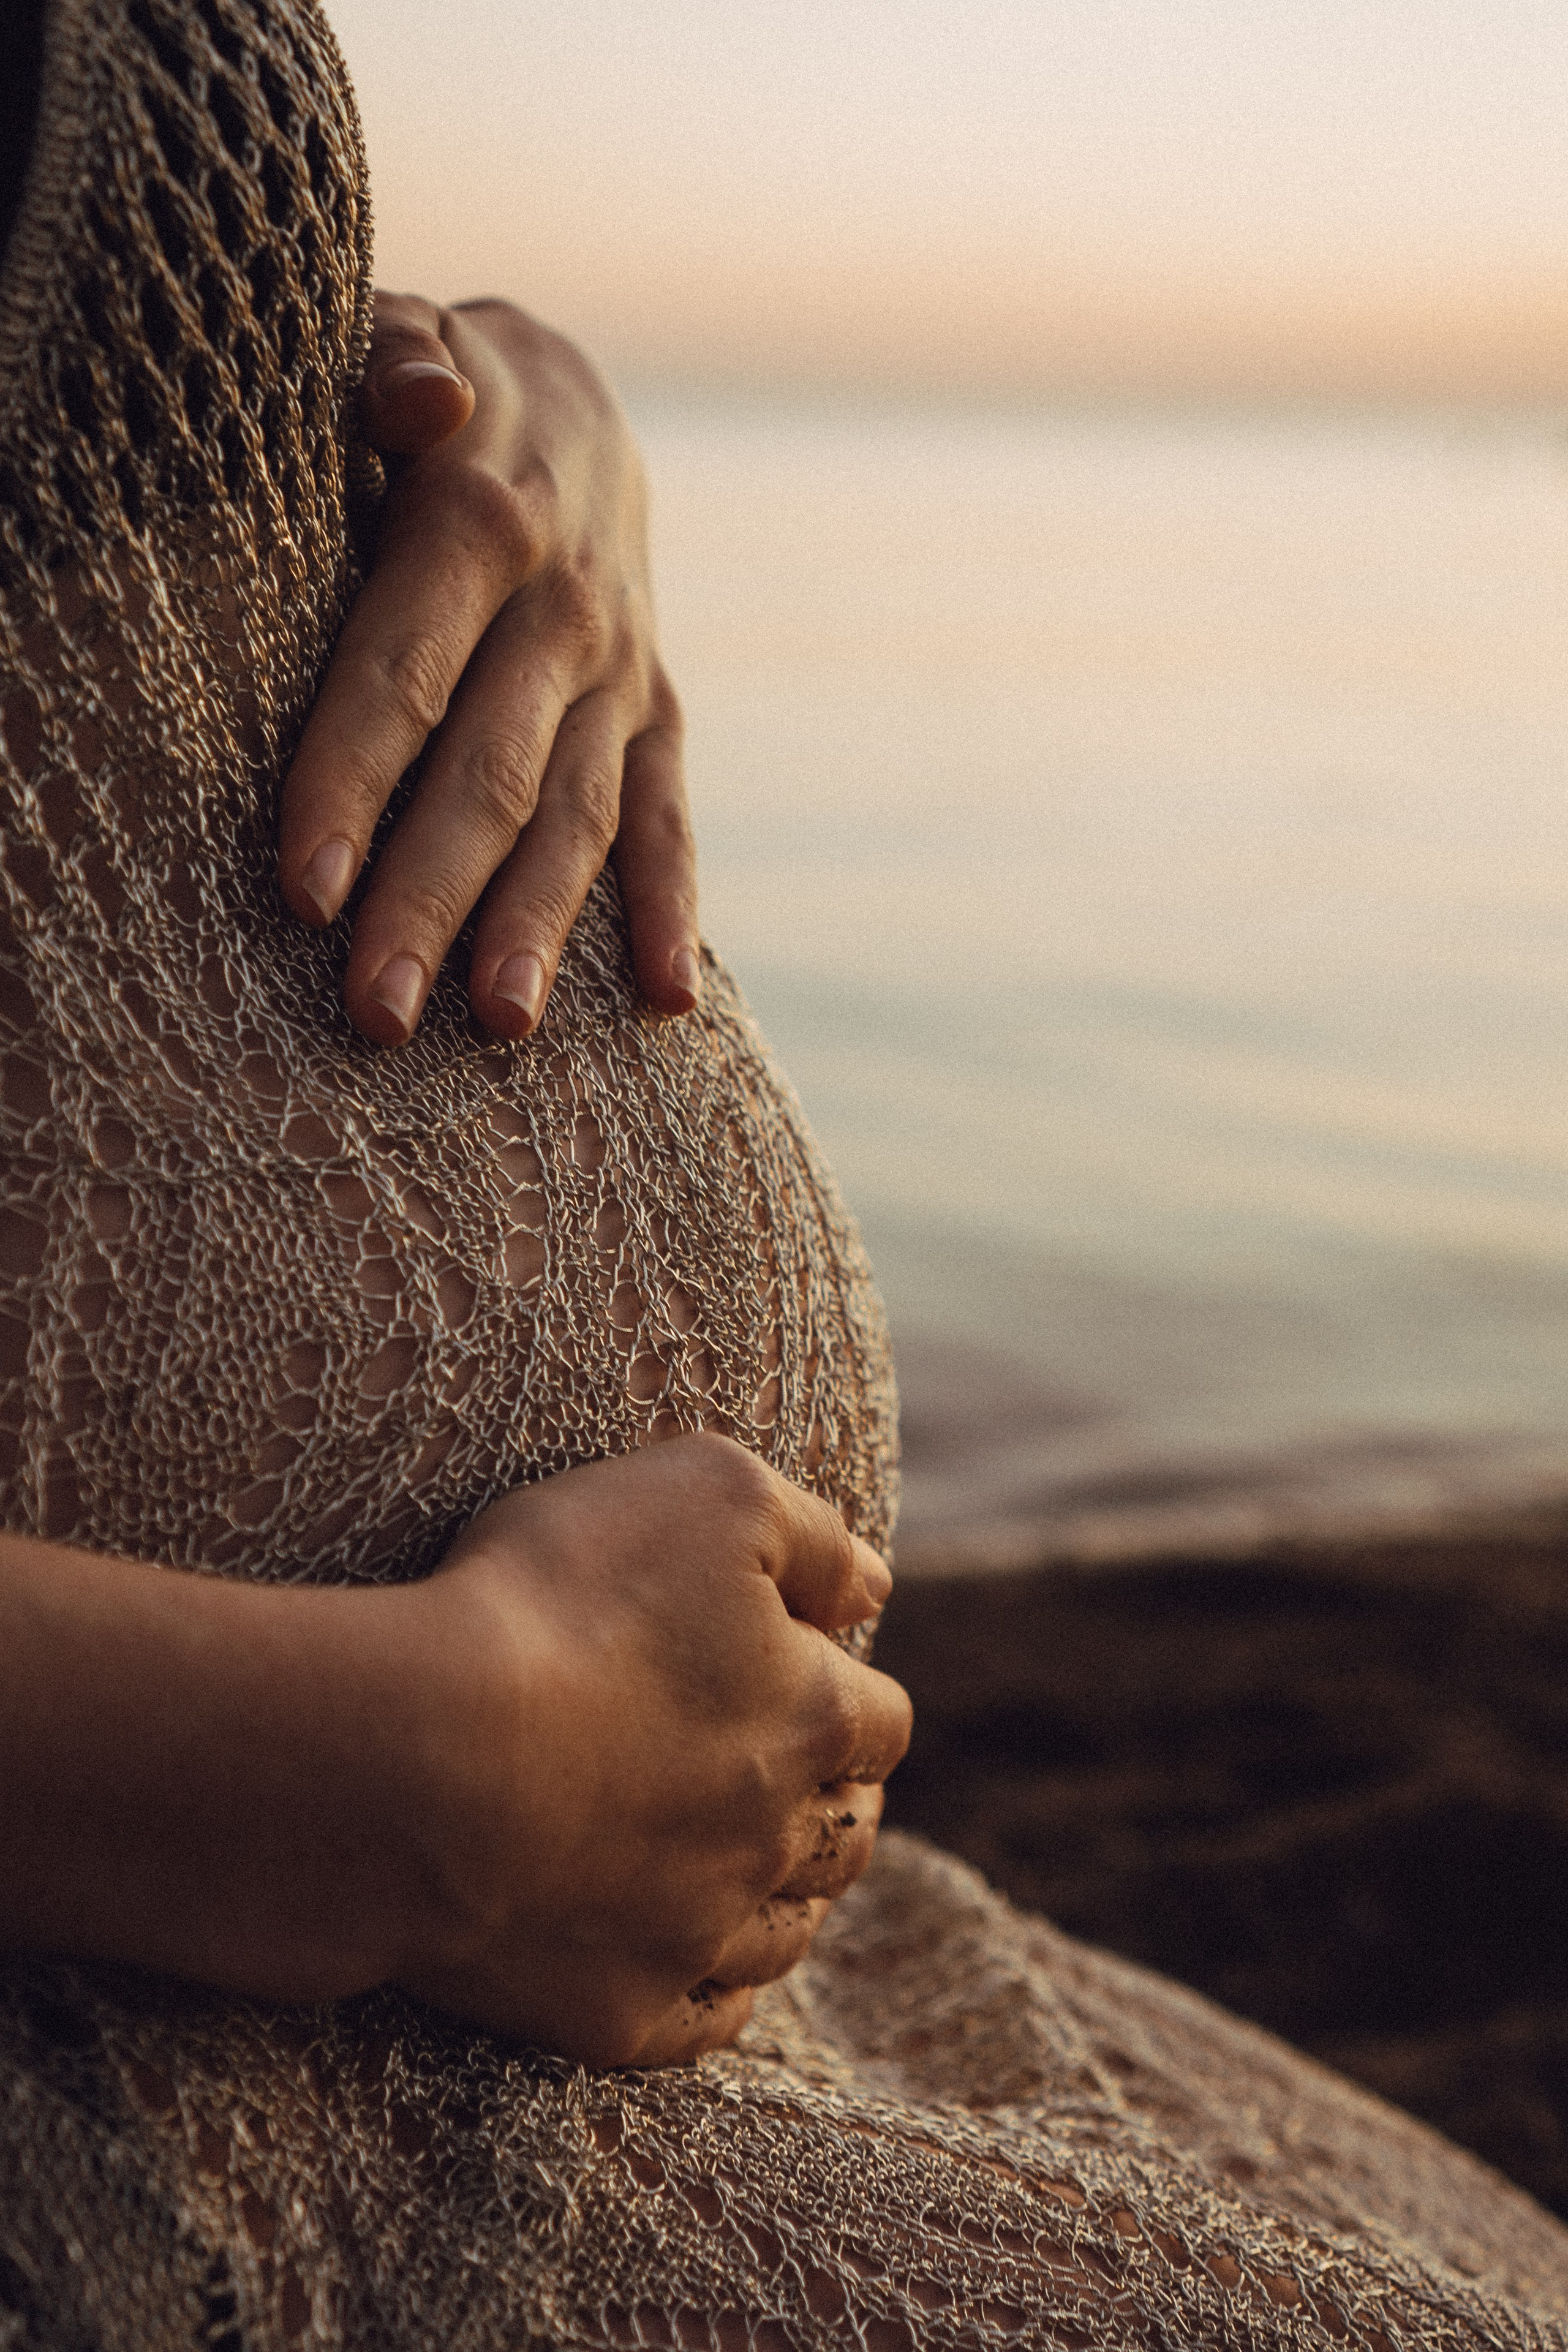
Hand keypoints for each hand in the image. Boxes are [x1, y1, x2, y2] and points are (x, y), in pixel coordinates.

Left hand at [278, 293, 695, 1047]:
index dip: (354, 777)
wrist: (572, 402)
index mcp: (485, 519)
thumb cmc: (433, 386)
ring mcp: (623, 673)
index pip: (407, 667)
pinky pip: (669, 819)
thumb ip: (391, 358)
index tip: (305, 887)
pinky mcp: (658, 714)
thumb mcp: (403, 337)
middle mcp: (567, 611)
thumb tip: (422, 396)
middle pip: (491, 772)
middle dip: (430, 897)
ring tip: (496, 1029)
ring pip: (578, 816)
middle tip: (374, 1012)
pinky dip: (668, 909)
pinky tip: (659, 1005)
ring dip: (538, 925)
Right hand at [395, 1436, 910, 2064]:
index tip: (808, 1683)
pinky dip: (706, 1996)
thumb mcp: (704, 1494)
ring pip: (782, 1934)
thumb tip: (871, 1585)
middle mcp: (776, 1837)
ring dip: (779, 1900)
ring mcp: (698, 1935)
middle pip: (843, 1835)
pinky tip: (685, 1965)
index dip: (848, 1696)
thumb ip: (808, 1535)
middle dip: (829, 1805)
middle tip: (791, 1785)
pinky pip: (699, 2024)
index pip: (879, 1719)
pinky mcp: (618, 2012)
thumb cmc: (556, 1603)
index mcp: (812, 1715)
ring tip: (748, 1873)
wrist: (418, 1761)